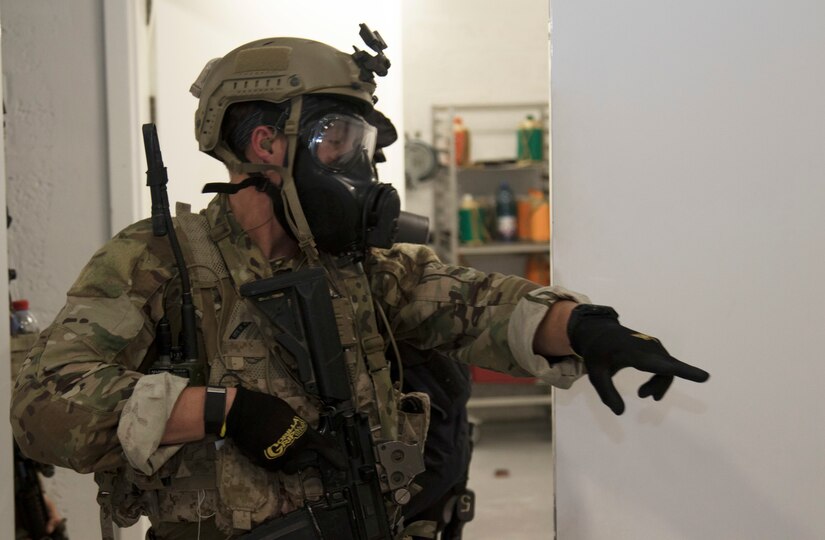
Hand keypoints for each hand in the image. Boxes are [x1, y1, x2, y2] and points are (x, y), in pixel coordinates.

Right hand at [224, 387, 345, 469]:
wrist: (243, 412)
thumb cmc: (266, 407)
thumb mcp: (288, 413)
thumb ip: (298, 426)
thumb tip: (301, 432)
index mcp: (304, 433)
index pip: (323, 447)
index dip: (334, 457)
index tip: (342, 466)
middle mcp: (297, 447)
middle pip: (301, 461)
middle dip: (297, 457)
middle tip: (285, 447)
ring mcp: (283, 456)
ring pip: (287, 466)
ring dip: (283, 460)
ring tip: (272, 446)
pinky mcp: (268, 463)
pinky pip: (273, 466)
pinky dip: (270, 460)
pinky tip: (263, 447)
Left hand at [567, 304, 709, 414]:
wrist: (599, 331)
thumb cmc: (597, 353)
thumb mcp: (596, 374)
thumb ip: (606, 393)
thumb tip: (620, 412)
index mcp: (635, 353)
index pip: (662, 364)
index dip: (684, 371)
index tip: (705, 377)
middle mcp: (649, 347)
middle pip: (667, 370)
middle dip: (658, 386)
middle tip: (643, 397)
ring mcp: (654, 345)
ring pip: (668, 369)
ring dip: (657, 385)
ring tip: (641, 395)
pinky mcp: (656, 347)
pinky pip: (666, 365)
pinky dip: (659, 378)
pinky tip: (648, 388)